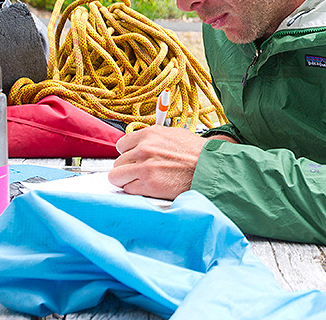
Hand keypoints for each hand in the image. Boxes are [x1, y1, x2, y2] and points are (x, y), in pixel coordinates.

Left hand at [109, 127, 235, 199]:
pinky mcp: (148, 184)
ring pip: (116, 177)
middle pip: (117, 162)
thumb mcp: (172, 135)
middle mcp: (144, 148)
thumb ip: (152, 140)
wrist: (209, 167)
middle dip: (127, 169)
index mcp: (149, 134)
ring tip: (140, 182)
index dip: (127, 154)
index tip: (133, 160)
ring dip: (126, 181)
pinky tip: (147, 188)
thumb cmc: (196, 153)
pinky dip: (135, 191)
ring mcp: (144, 167)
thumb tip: (139, 146)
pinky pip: (127, 189)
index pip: (121, 145)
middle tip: (139, 173)